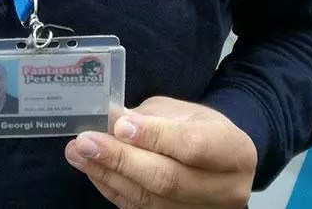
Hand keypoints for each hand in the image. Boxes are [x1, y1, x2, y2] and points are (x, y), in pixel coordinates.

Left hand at [65, 96, 256, 207]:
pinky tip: (93, 170)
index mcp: (233, 150)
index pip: (192, 146)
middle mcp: (226, 191)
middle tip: (86, 141)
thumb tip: (114, 121)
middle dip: (121, 160)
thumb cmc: (198, 128)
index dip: (154, 137)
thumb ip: (151, 117)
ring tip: (78, 153)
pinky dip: (113, 190)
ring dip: (109, 176)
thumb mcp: (182, 111)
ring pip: (151, 201)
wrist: (219, 160)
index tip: (120, 126)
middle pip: (168, 180)